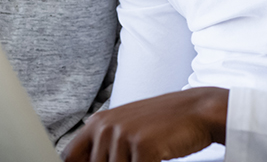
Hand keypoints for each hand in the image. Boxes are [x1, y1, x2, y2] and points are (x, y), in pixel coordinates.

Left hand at [62, 87, 228, 161]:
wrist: (196, 110)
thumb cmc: (162, 124)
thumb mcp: (126, 130)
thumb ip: (104, 146)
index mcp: (98, 122)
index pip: (70, 156)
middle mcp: (105, 127)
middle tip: (135, 158)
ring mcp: (123, 136)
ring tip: (147, 156)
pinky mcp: (142, 147)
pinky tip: (156, 158)